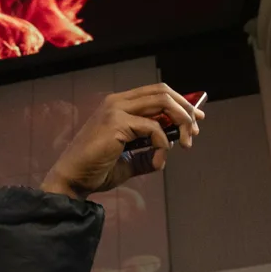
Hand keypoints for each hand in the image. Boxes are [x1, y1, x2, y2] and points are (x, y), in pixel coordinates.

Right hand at [41, 84, 204, 198]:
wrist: (73, 180)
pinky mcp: (116, 123)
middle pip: (162, 92)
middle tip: (197, 129)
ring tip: (187, 143)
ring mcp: (115, 110)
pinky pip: (154, 128)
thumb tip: (169, 148)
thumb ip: (148, 151)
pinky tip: (160, 159)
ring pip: (162, 102)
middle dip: (185, 108)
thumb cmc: (96, 170)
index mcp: (119, 105)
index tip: (196, 117)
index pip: (155, 92)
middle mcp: (117, 102)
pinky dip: (163, 144)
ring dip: (181, 121)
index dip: (180, 102)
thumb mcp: (129, 160)